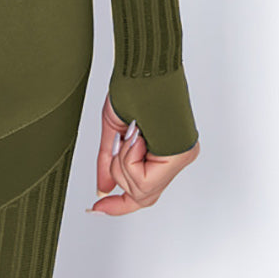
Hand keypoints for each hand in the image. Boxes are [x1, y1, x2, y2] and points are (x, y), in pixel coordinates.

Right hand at [86, 92, 198, 214]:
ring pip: (140, 190)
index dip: (119, 206)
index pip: (144, 193)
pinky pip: (144, 179)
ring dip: (123, 161)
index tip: (97, 209)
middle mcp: (176, 158)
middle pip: (140, 195)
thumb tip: (103, 189)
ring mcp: (181, 158)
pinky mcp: (181, 156)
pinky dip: (129, 158)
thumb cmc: (130, 90)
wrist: (140, 69)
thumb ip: (109, 163)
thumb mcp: (114, 132)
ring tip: (131, 132)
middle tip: (122, 140)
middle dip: (120, 172)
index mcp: (163, 153)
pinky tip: (136, 136)